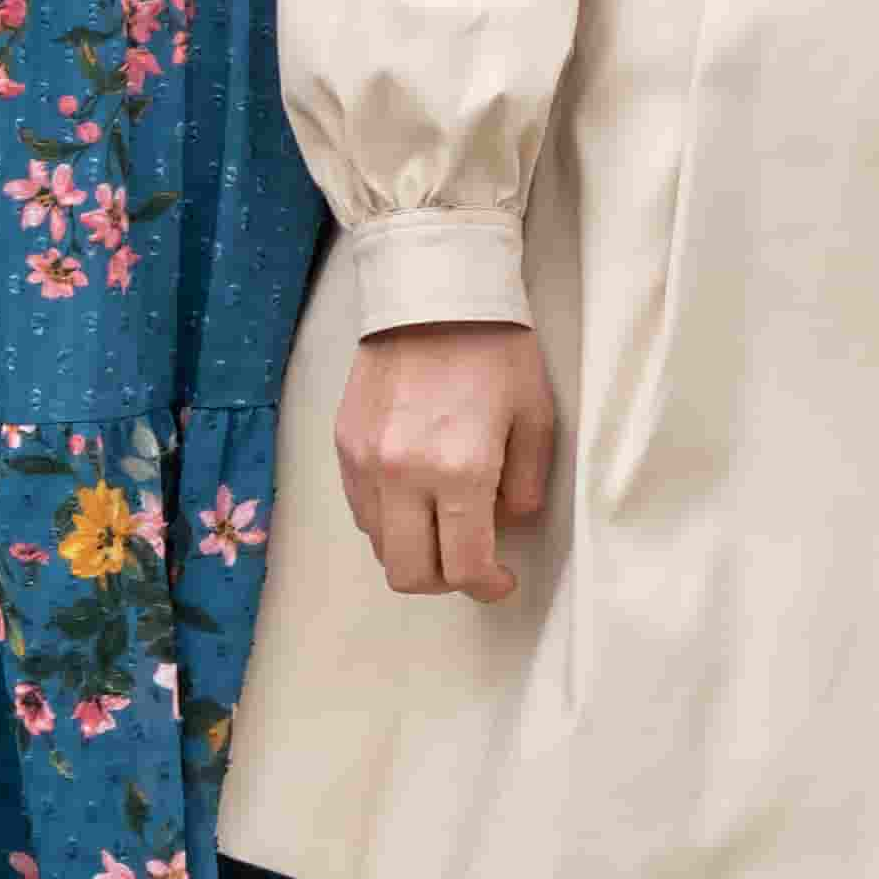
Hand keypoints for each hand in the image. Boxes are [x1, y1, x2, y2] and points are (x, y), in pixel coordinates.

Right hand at [337, 319, 556, 602]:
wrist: (433, 292)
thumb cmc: (496, 348)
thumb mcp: (536, 414)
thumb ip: (527, 482)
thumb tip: (506, 525)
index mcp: (460, 471)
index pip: (465, 564)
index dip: (487, 586)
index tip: (501, 581)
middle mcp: (403, 477)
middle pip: (410, 574)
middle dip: (445, 582)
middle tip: (469, 561)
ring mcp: (365, 463)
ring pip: (380, 546)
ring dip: (413, 549)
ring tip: (442, 521)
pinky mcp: (343, 446)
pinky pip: (361, 509)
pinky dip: (388, 518)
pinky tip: (415, 493)